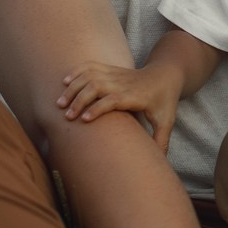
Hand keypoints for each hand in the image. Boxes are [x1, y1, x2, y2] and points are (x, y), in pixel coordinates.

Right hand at [58, 60, 179, 152]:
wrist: (166, 75)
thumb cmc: (164, 100)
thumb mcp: (167, 120)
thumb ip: (162, 140)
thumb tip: (159, 160)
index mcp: (135, 96)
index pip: (114, 99)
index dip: (99, 108)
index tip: (85, 119)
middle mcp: (123, 83)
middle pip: (97, 86)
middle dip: (79, 99)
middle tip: (66, 115)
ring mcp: (116, 74)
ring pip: (90, 75)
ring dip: (73, 87)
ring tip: (60, 103)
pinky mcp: (111, 69)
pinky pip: (91, 66)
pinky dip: (76, 71)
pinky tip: (65, 82)